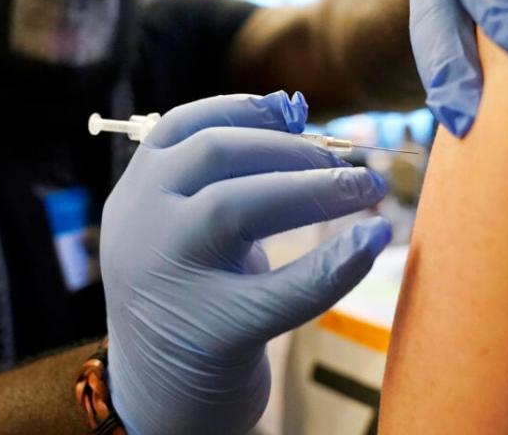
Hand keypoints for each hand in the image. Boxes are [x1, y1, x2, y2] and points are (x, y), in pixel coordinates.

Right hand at [102, 91, 390, 434]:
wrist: (156, 399)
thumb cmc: (187, 298)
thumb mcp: (183, 229)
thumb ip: (219, 178)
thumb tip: (291, 112)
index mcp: (135, 195)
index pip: (179, 126)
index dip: (241, 108)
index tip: (294, 110)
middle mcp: (142, 227)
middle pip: (214, 155)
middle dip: (290, 148)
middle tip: (348, 163)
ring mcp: (170, 279)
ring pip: (237, 206)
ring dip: (313, 187)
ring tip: (367, 187)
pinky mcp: (211, 333)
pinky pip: (284, 289)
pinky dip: (338, 262)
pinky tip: (372, 240)